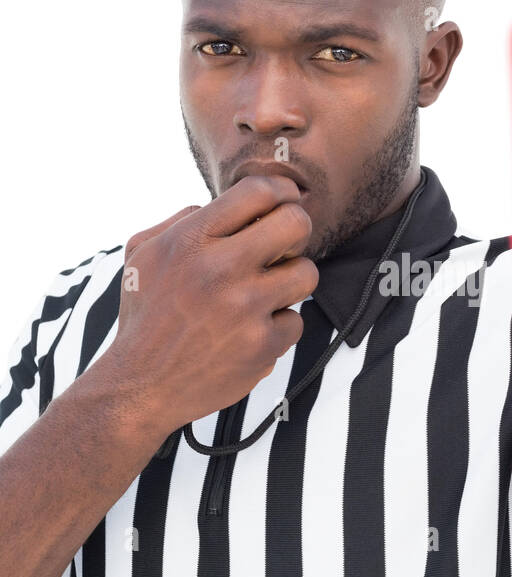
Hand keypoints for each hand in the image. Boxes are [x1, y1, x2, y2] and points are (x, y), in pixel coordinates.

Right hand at [107, 175, 317, 434]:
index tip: (284, 204)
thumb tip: (221, 202)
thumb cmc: (144, 315)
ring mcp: (245, 308)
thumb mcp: (142, 255)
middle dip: (296, 231)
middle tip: (282, 248)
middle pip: (296, 223)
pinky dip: (277, 328)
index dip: (281, 193)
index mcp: (191, 239)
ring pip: (306, 273)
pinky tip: (250, 333)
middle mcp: (220, 268)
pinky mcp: (263, 345)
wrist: (139, 385)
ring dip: (290, 282)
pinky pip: (295, 321)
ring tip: (264, 294)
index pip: (259, 191)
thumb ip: (181, 220)